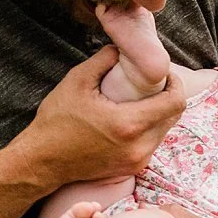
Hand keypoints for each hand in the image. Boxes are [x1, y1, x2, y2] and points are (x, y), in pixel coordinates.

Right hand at [10, 46, 182, 189]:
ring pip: (164, 131)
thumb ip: (104, 60)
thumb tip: (122, 48)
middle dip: (168, 96)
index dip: (175, 83)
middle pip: (173, 116)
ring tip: (140, 101)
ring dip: (158, 114)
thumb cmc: (56, 121)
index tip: (165, 74)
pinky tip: (129, 119)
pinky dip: (147, 129)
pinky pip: (151, 144)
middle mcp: (139, 146)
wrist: (42, 161)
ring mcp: (136, 160)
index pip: (175, 102)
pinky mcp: (131, 169)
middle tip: (152, 84)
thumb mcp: (77, 81)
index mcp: (129, 123)